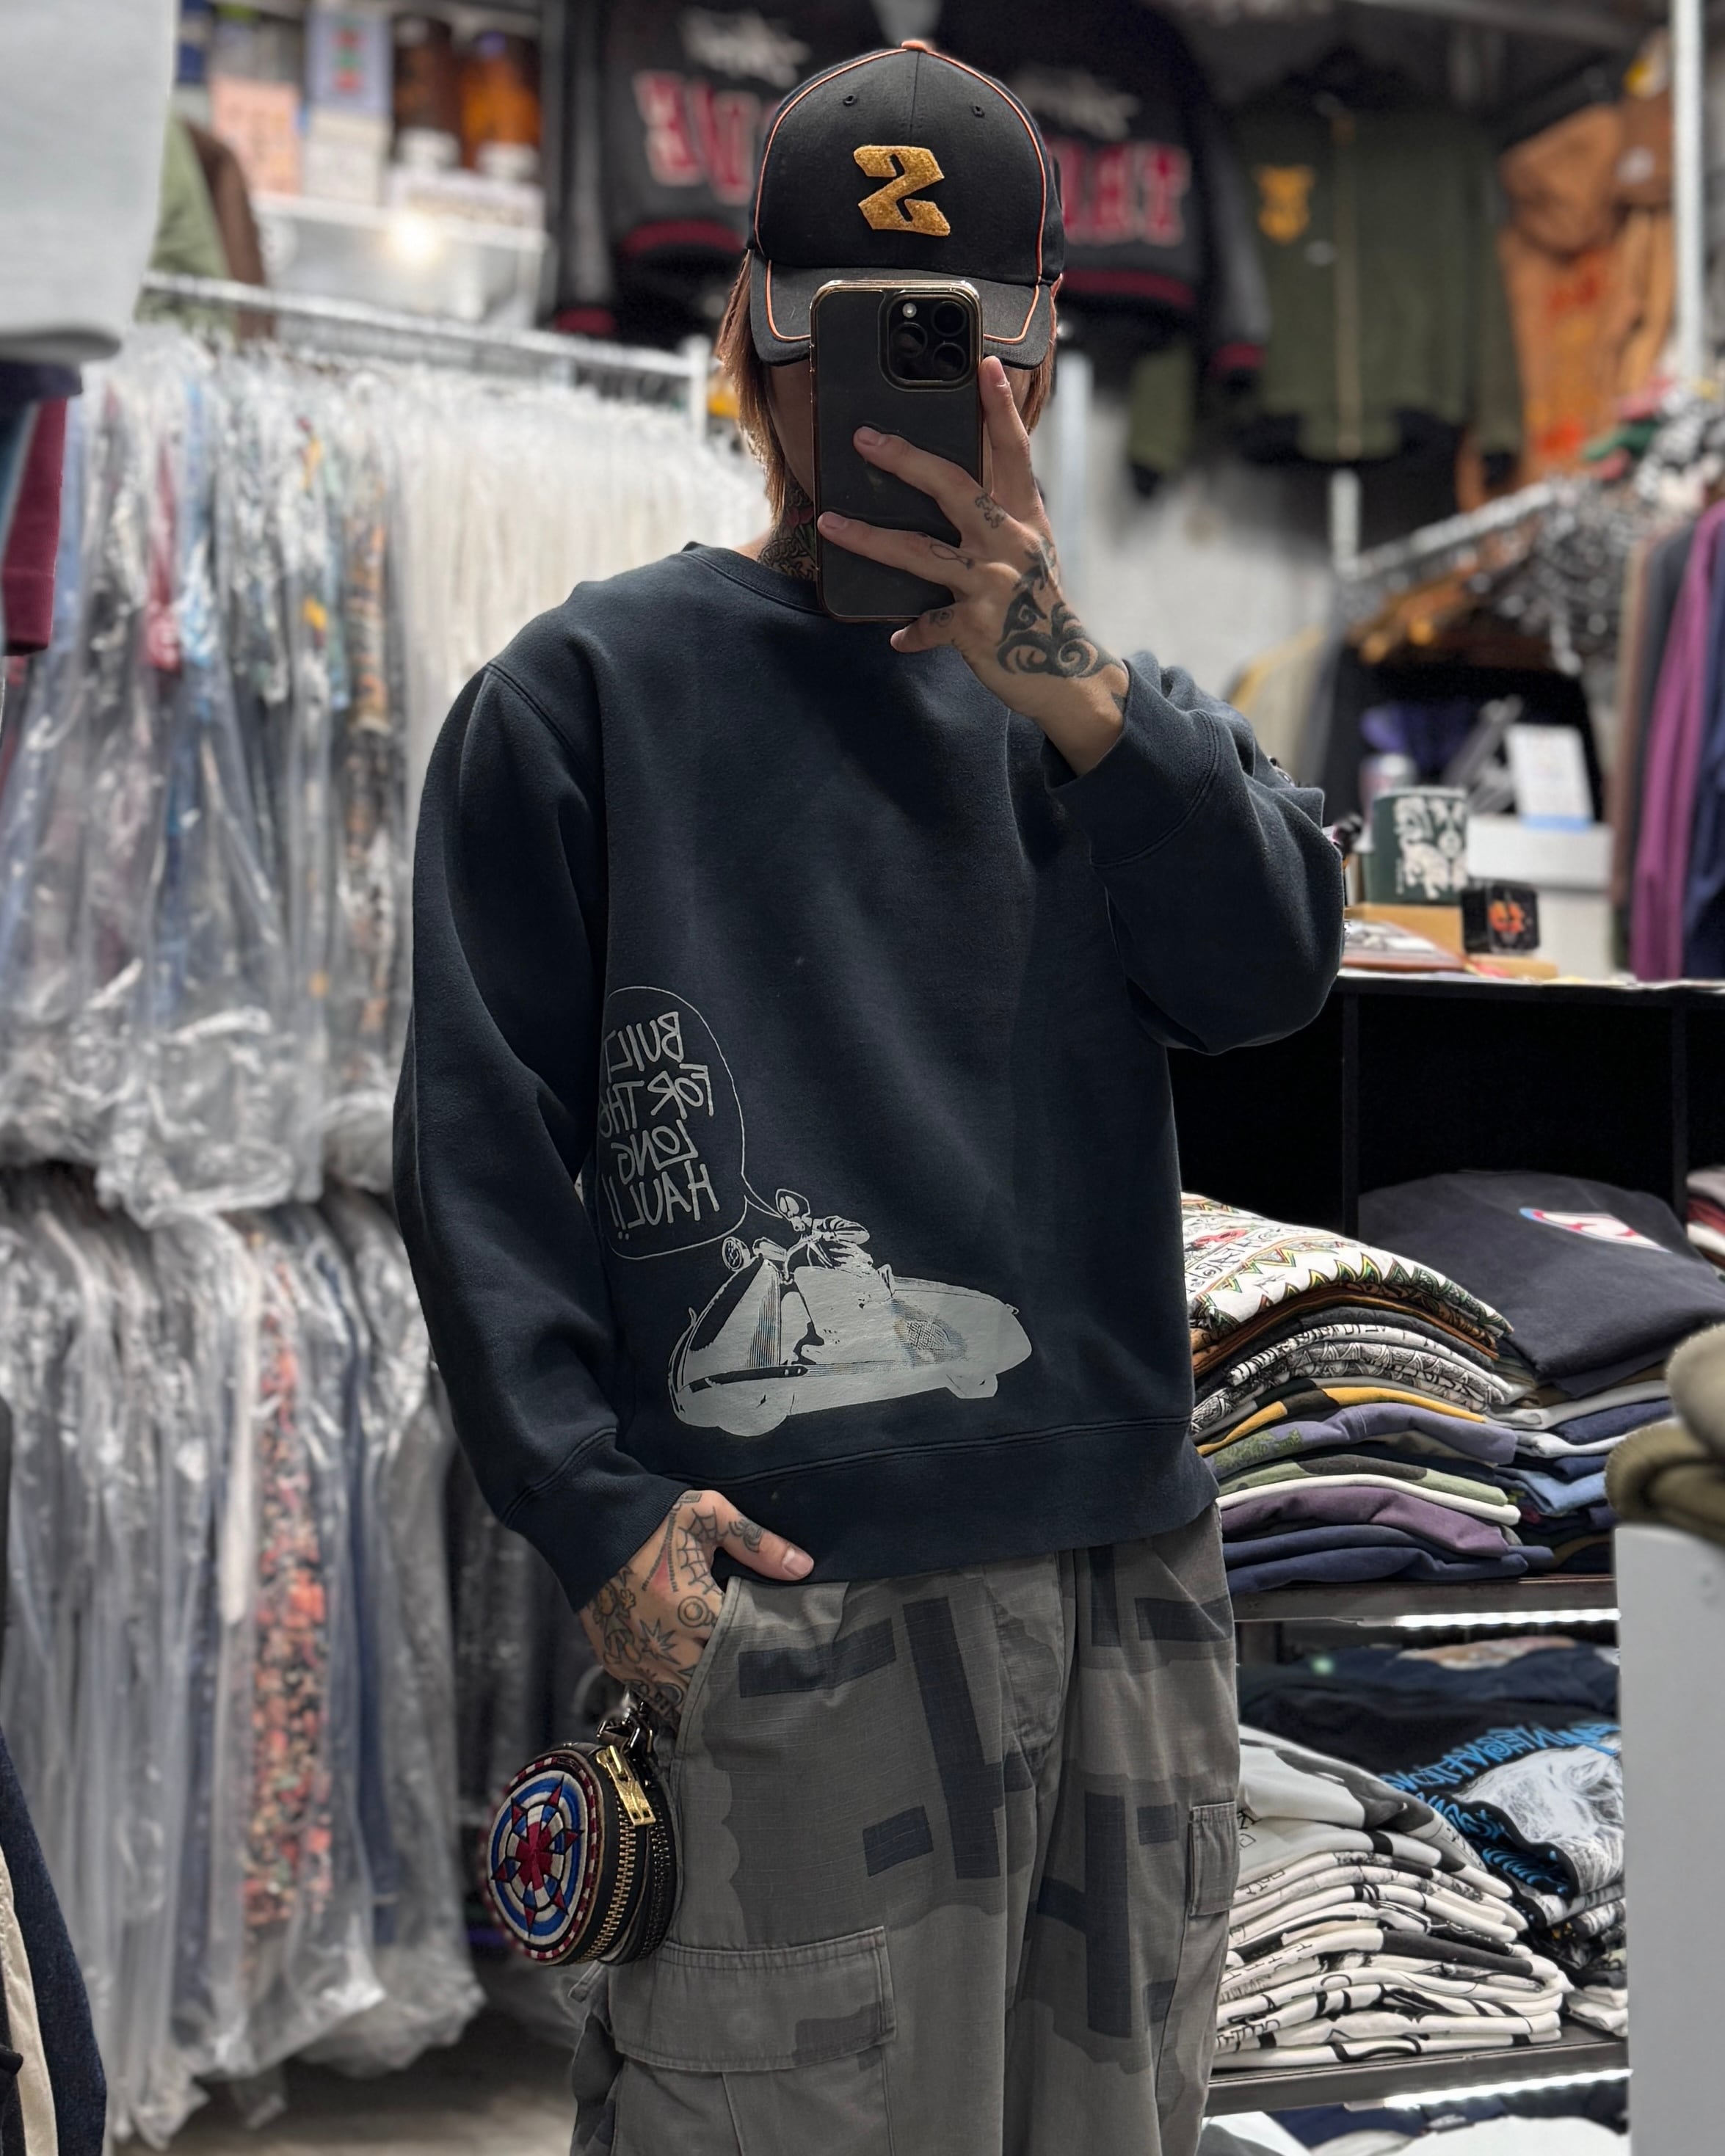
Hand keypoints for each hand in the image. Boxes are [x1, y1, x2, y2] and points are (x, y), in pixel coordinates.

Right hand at [580, 1489, 812, 1723]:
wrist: (586, 1519)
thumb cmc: (653, 1516)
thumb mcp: (709, 1515)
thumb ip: (757, 1543)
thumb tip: (804, 1566)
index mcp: (690, 1606)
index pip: (738, 1651)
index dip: (760, 1659)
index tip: (783, 1664)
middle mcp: (662, 1642)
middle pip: (710, 1689)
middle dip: (733, 1691)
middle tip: (759, 1692)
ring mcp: (635, 1657)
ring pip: (679, 1702)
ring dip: (702, 1701)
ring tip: (728, 1698)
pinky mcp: (615, 1661)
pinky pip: (650, 1695)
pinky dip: (671, 1695)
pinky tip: (691, 1689)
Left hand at [816, 356, 1128, 775]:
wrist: (1066, 670)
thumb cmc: (1039, 606)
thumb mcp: (1030, 552)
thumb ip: (998, 517)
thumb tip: (949, 486)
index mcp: (1025, 518)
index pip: (1013, 452)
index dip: (1000, 408)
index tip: (985, 364)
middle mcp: (1009, 542)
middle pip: (954, 487)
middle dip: (906, 460)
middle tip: (866, 439)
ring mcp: (992, 583)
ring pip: (920, 552)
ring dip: (870, 538)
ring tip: (830, 525)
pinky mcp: (975, 626)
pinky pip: (930, 624)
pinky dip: (913, 631)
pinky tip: (895, 637)